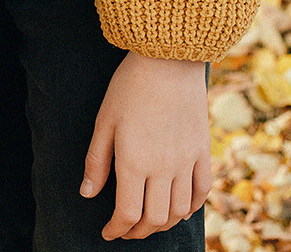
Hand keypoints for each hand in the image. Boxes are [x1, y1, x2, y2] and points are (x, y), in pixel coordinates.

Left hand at [81, 53, 212, 239]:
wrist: (168, 59)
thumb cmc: (129, 87)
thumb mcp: (104, 121)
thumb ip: (96, 161)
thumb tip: (87, 194)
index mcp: (134, 162)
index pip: (127, 212)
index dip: (117, 229)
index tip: (108, 232)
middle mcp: (164, 168)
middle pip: (155, 218)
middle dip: (138, 232)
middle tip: (126, 231)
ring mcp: (187, 161)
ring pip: (179, 210)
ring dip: (163, 223)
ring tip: (149, 222)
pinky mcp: (203, 152)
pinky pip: (201, 191)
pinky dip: (192, 208)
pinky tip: (180, 210)